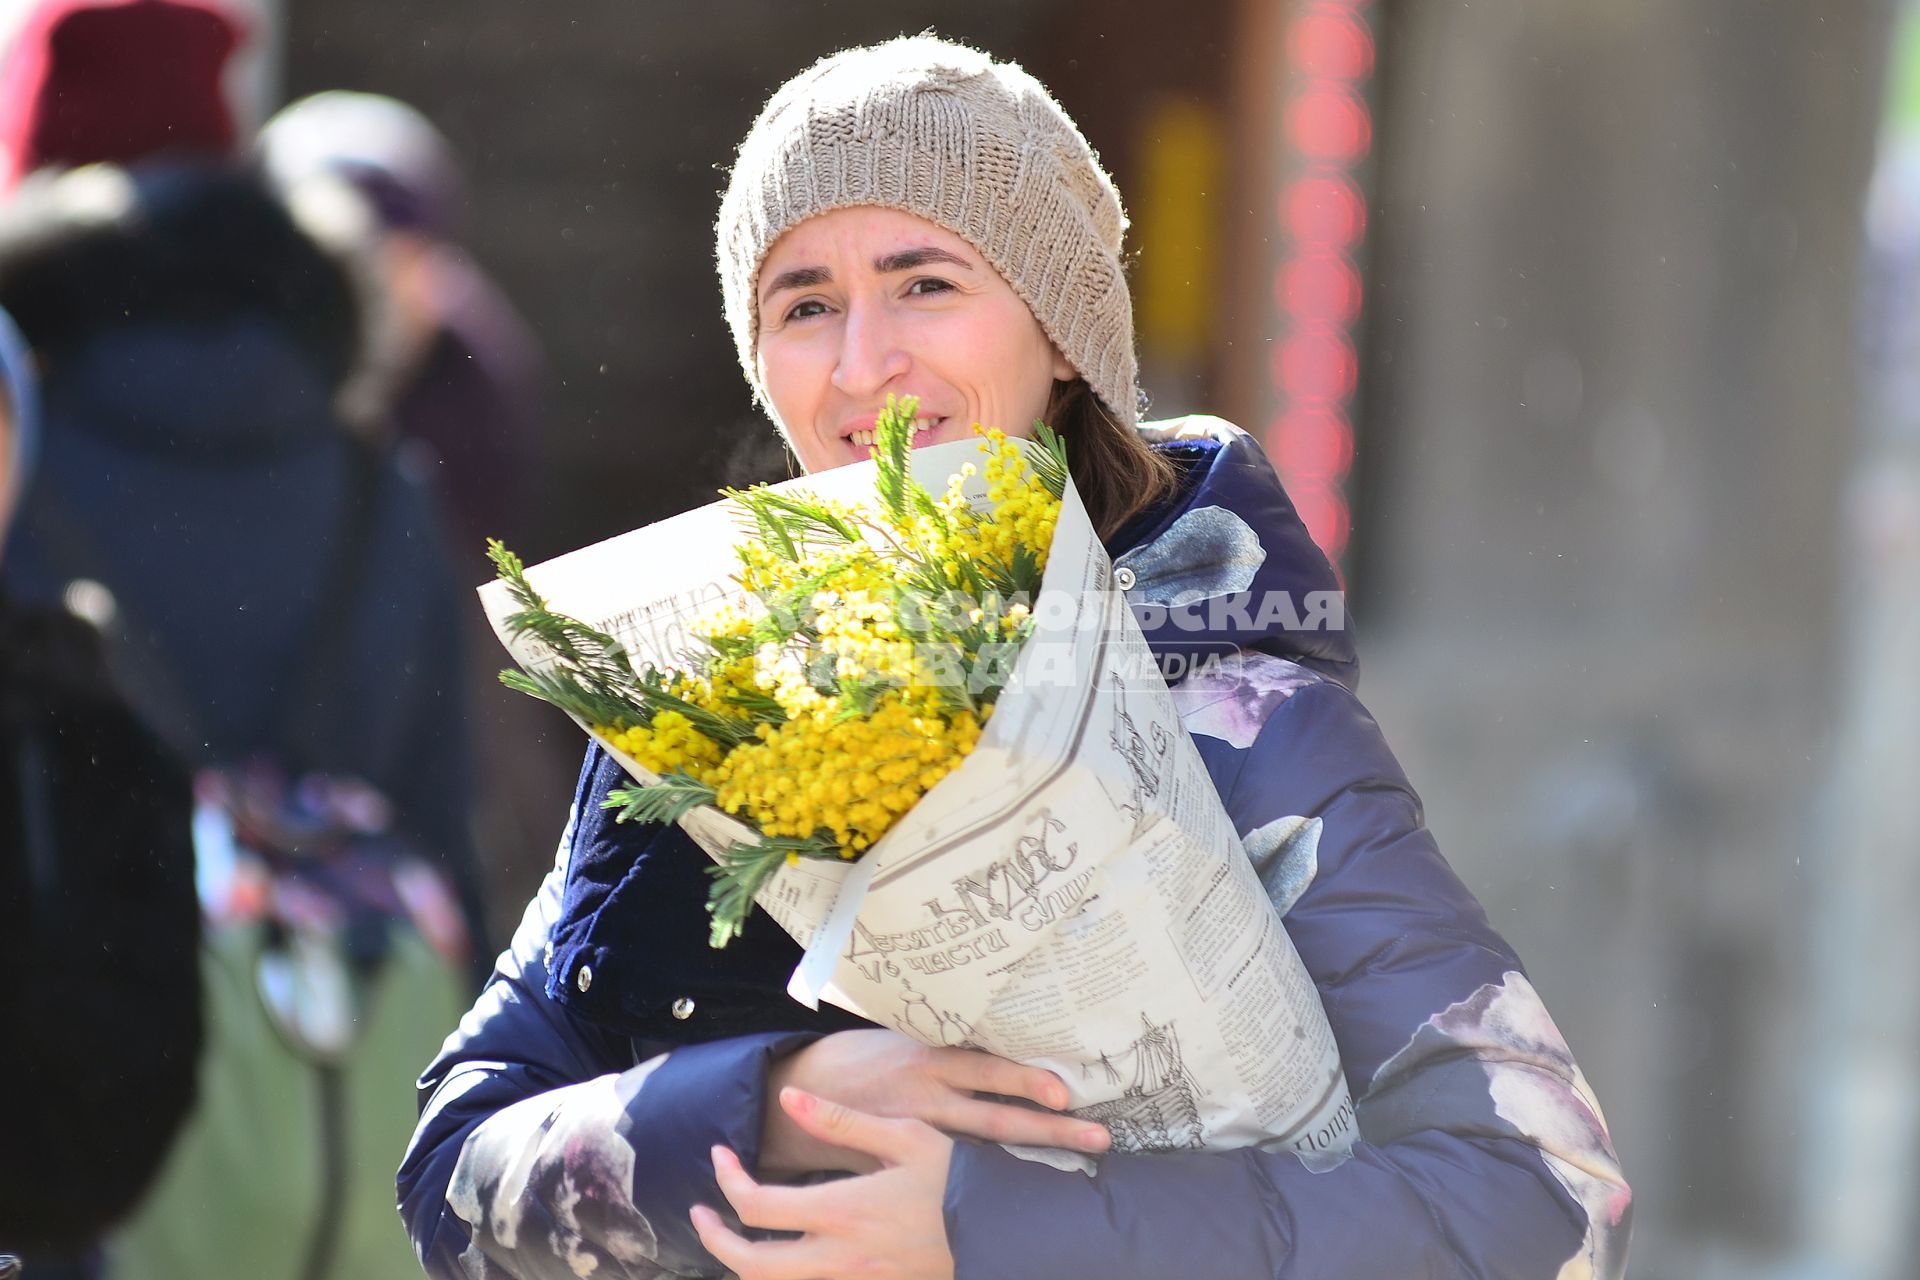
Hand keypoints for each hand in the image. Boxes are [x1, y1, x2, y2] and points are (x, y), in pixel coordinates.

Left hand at [694, 1088, 954, 1279]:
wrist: (1002, 1232)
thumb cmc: (955, 1178)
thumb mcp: (905, 1136)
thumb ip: (841, 1122)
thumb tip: (790, 1099)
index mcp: (842, 1212)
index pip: (756, 1206)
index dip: (726, 1181)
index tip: (720, 1155)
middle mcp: (839, 1258)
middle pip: (751, 1264)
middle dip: (716, 1239)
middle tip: (702, 1214)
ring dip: (745, 1263)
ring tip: (736, 1236)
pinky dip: (782, 1275)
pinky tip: (781, 1253)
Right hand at [761, 1029, 1106, 1174]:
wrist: (795, 1094)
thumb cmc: (857, 1058)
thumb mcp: (900, 1038)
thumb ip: (946, 1047)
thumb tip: (999, 1041)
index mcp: (928, 1060)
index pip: (985, 1068)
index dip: (1024, 1079)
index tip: (1062, 1092)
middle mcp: (928, 1099)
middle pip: (998, 1117)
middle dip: (1051, 1130)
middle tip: (1098, 1137)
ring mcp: (918, 1135)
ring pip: (986, 1149)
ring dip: (1032, 1156)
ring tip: (1079, 1166)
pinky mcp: (908, 1162)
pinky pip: (955, 1171)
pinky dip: (990, 1178)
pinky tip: (1022, 1190)